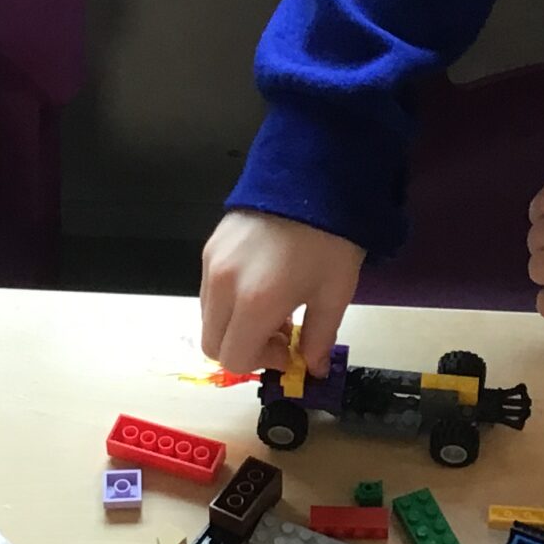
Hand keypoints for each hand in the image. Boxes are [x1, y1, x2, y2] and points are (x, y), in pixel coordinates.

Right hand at [199, 209, 363, 375]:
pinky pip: (210, 290)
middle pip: (213, 344)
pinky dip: (230, 302)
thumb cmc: (329, 237)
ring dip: (236, 325)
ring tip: (273, 306)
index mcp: (255, 302)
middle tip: (279, 334)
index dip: (262, 363)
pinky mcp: (210, 247)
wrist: (313, 175)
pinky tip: (262, 284)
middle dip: (244, 348)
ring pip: (209, 318)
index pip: (234, 359)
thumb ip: (320, 338)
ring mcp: (212, 264)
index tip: (289, 349)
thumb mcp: (334, 292)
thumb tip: (313, 368)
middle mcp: (224, 285)